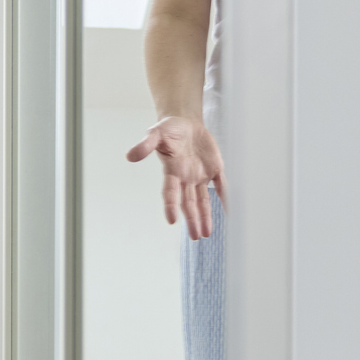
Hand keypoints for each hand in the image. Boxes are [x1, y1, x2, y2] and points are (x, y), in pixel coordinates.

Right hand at [126, 115, 224, 238]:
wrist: (186, 123)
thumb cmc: (169, 129)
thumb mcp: (156, 132)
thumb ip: (146, 144)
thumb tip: (130, 156)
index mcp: (172, 171)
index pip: (170, 192)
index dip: (170, 205)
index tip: (172, 220)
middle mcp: (186, 177)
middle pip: (189, 202)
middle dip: (192, 219)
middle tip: (195, 237)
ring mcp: (201, 175)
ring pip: (203, 200)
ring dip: (205, 216)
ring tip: (206, 234)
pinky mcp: (214, 169)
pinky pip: (222, 186)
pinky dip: (226, 198)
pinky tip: (230, 211)